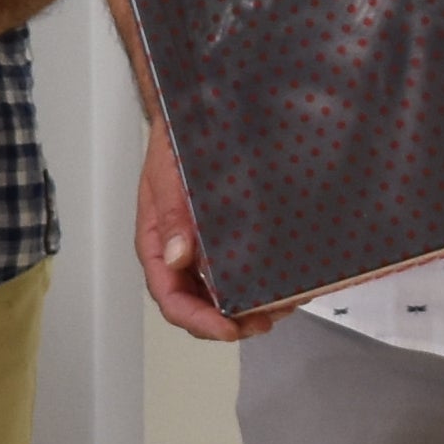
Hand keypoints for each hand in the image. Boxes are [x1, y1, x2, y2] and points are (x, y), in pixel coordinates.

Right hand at [132, 127, 268, 340]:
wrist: (193, 115)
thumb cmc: (174, 146)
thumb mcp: (168, 177)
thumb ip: (171, 217)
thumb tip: (175, 257)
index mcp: (158, 244)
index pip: (171, 298)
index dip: (199, 320)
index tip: (228, 328)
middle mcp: (181, 253)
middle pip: (199, 305)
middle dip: (231, 322)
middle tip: (264, 321)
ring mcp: (205, 249)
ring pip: (222, 294)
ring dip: (251, 307)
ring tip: (282, 305)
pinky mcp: (228, 239)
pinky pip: (241, 271)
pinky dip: (263, 283)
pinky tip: (285, 283)